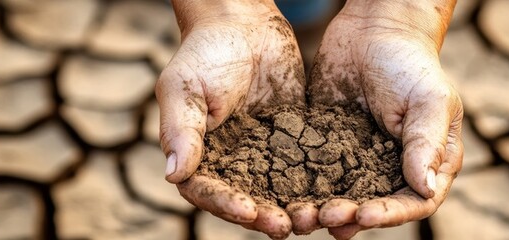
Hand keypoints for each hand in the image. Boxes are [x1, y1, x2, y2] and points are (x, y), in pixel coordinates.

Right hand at [156, 1, 304, 237]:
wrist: (243, 23)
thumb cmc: (204, 52)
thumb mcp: (183, 88)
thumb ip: (180, 131)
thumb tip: (173, 175)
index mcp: (198, 157)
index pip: (209, 193)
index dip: (227, 206)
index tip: (250, 211)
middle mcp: (231, 163)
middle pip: (246, 201)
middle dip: (265, 216)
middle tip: (286, 227)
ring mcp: (263, 154)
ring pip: (278, 191)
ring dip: (293, 207)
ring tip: (312, 218)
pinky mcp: (292, 141)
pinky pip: (304, 168)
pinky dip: (317, 183)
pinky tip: (334, 193)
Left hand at [305, 0, 463, 237]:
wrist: (372, 30)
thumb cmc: (410, 63)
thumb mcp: (429, 100)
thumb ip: (426, 144)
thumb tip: (425, 189)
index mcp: (427, 163)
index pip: (414, 202)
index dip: (390, 215)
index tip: (365, 215)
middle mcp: (393, 169)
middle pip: (374, 207)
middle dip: (350, 216)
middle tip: (326, 216)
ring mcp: (359, 161)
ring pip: (343, 197)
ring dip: (323, 210)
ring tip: (303, 216)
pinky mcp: (328, 149)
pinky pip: (316, 175)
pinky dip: (303, 189)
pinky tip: (286, 198)